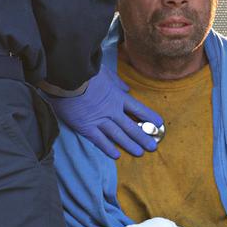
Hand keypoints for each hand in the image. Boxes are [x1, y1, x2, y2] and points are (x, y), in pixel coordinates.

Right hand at [42, 67, 162, 158]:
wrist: (68, 77)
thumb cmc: (85, 71)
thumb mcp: (105, 72)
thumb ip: (117, 82)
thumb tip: (127, 88)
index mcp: (118, 96)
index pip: (138, 109)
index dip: (149, 117)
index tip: (158, 124)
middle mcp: (112, 111)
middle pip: (131, 126)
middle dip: (143, 137)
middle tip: (152, 146)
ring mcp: (100, 120)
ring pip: (118, 136)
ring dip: (130, 145)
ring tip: (139, 153)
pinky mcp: (86, 127)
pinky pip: (99, 140)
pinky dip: (108, 148)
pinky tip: (116, 155)